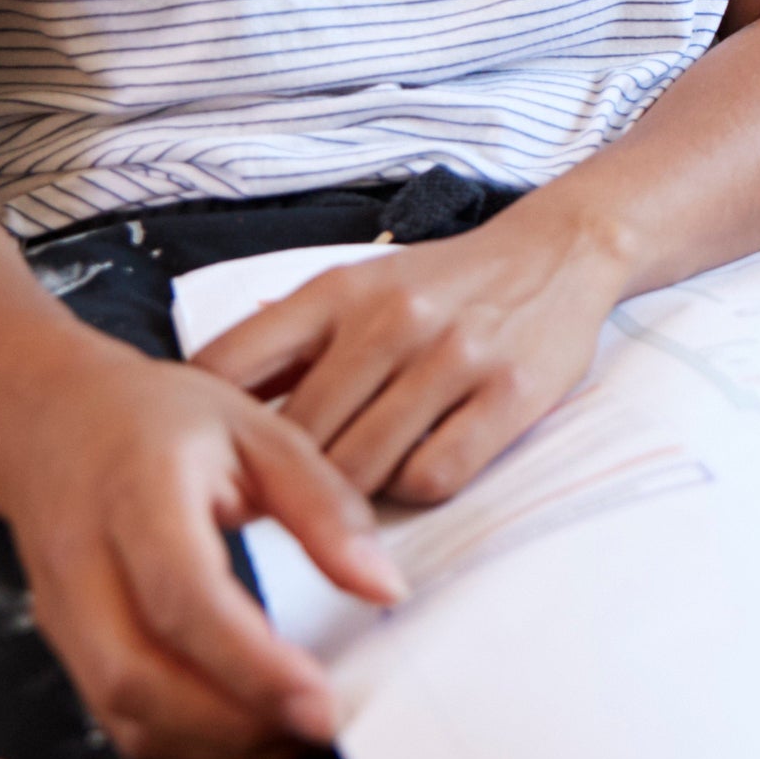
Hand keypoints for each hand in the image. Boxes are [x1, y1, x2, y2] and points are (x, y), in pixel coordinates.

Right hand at [0, 346, 404, 758]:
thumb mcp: (258, 433)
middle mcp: (83, 563)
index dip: (251, 662)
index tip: (321, 701)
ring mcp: (61, 614)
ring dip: (214, 743)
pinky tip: (249, 725)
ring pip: (124, 712)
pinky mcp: (65, 647)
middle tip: (321, 726)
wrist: (50, 421)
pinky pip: (119, 717)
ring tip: (296, 732)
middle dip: (234, 723)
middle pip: (137, 676)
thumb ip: (324, 508)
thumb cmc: (159, 421)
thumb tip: (384, 588)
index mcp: (136, 493)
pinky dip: (187, 740)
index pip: (184, 596)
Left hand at [192, 210, 627, 506]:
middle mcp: (391, 319)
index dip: (205, 430)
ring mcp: (453, 356)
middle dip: (284, 483)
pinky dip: (416, 491)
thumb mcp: (354, 289)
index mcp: (336, 292)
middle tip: (288, 505)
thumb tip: (203, 414)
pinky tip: (418, 472)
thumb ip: (287, 345)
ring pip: (362, 468)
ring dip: (351, 496)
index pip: (229, 368)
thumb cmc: (441, 285)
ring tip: (353, 498)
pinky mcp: (511, 394)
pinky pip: (434, 477)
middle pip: (298, 438)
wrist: (557, 252)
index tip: (209, 464)